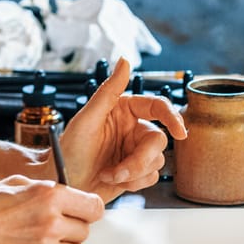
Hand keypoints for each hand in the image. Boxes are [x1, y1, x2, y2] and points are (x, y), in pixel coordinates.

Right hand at [0, 176, 105, 243]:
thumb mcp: (11, 184)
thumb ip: (42, 190)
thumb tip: (63, 197)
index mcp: (48, 194)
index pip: (94, 207)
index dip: (86, 213)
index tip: (78, 218)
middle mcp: (51, 221)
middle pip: (86, 233)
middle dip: (71, 235)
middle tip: (49, 237)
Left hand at [60, 59, 187, 202]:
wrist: (64, 184)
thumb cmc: (68, 151)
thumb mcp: (87, 119)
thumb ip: (108, 91)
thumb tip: (125, 60)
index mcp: (123, 110)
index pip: (157, 106)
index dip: (172, 117)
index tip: (179, 132)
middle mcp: (132, 128)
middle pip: (158, 140)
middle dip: (140, 160)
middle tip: (121, 172)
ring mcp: (135, 151)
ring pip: (157, 161)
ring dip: (133, 173)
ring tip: (109, 175)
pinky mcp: (136, 172)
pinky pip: (151, 177)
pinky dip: (134, 183)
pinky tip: (114, 181)